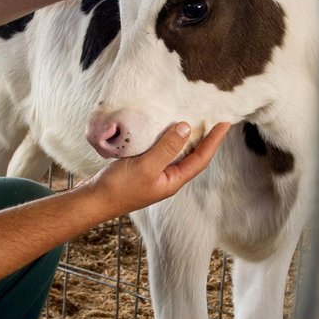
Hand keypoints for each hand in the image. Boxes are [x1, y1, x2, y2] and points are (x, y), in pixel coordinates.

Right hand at [82, 121, 230, 215]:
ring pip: (176, 152)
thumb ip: (166, 148)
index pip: (201, 159)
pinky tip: (164, 128)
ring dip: (186, 137)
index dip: (214, 141)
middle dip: (205, 139)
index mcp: (173, 181)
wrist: (94, 200)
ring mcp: (154, 173)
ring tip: (195, 120)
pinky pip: (160, 150)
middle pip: (192, 156)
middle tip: (214, 119)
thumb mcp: (146, 166)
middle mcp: (167, 178)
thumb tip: (186, 128)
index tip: (225, 124)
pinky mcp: (141, 168)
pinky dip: (166, 138)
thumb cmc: (119, 187)